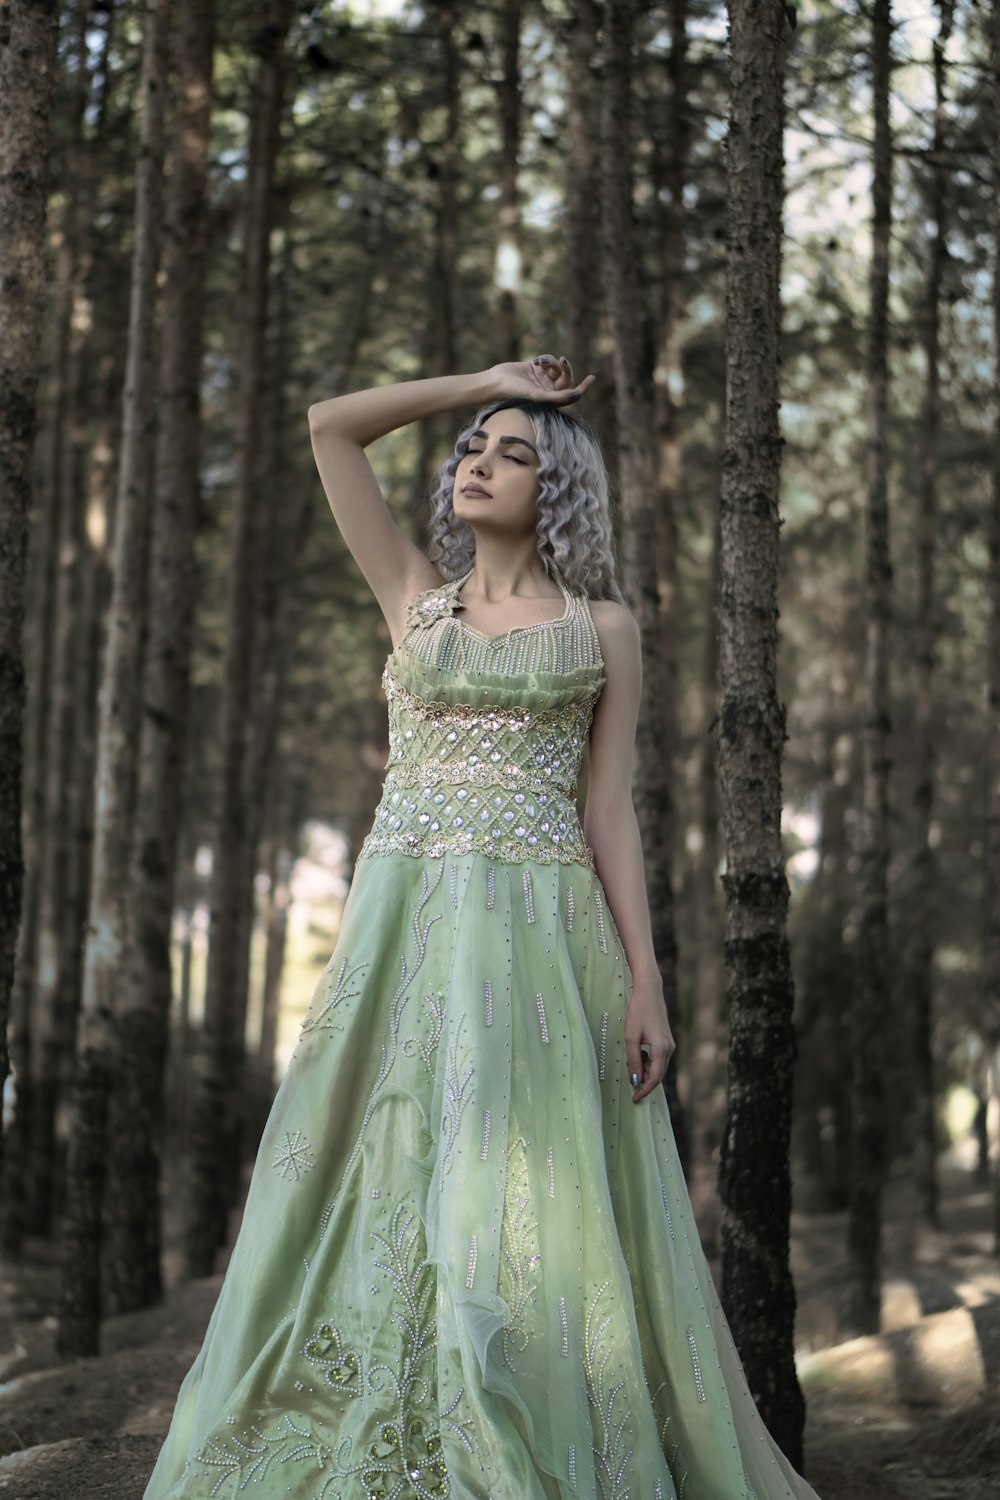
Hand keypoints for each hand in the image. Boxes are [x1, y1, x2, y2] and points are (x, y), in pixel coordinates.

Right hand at [487, 354, 595, 406]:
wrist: (497, 381)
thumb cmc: (516, 393)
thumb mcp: (538, 395)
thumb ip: (558, 396)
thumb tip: (578, 394)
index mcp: (551, 400)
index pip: (572, 394)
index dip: (583, 387)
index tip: (591, 378)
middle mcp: (549, 390)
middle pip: (567, 378)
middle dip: (565, 369)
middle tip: (563, 360)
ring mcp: (543, 378)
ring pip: (558, 366)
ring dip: (553, 362)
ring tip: (540, 362)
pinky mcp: (537, 367)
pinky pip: (550, 359)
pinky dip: (546, 358)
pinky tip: (537, 361)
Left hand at [624, 978, 675, 1102]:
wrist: (649, 992)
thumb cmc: (638, 1012)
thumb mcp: (631, 1037)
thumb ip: (633, 1061)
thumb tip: (634, 1081)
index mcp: (661, 1049)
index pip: (654, 1079)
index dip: (644, 1090)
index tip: (634, 1099)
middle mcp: (669, 1049)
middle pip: (657, 1074)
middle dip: (643, 1080)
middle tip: (628, 1078)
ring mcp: (669, 1045)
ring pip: (657, 1066)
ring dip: (644, 1069)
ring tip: (631, 1058)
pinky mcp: (666, 1041)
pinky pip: (658, 1058)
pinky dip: (647, 1061)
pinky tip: (637, 1051)